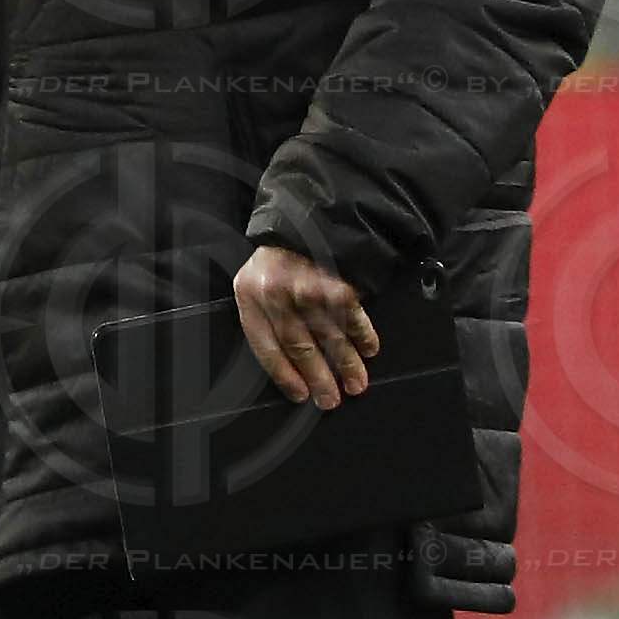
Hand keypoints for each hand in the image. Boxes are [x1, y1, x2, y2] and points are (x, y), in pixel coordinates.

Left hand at [233, 243, 376, 410]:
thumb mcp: (255, 288)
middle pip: (298, 343)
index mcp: (249, 297)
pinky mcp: (332, 273)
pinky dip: (362, 331)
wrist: (296, 219)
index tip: (302, 395)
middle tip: (332, 399)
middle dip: (319, 376)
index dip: (285, 374)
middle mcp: (275, 290)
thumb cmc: (275, 264)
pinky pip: (349, 310)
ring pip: (328, 330)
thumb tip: (292, 369)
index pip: (266, 346)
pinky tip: (369, 349)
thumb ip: (266, 320)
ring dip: (346, 361)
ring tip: (357, 384)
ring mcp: (305, 281)